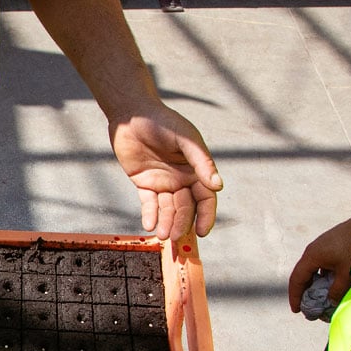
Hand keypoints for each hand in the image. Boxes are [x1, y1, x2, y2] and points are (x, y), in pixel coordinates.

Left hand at [107, 105, 221, 239]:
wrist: (132, 114)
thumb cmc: (163, 121)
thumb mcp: (186, 139)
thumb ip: (201, 162)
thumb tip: (218, 186)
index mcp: (196, 170)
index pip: (205, 198)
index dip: (205, 215)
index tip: (202, 231)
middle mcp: (182, 179)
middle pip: (186, 207)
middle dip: (182, 223)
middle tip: (175, 237)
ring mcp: (163, 182)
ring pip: (168, 208)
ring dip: (166, 222)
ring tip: (162, 235)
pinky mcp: (144, 182)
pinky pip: (149, 203)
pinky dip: (150, 214)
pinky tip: (149, 225)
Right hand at [286, 203, 350, 313]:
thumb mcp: (347, 272)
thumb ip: (337, 289)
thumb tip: (330, 300)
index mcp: (312, 256)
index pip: (296, 279)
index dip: (295, 296)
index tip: (296, 311)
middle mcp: (313, 250)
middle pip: (303, 274)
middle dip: (305, 292)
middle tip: (309, 308)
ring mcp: (322, 245)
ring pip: (314, 268)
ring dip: (316, 283)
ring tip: (322, 297)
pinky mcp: (333, 243)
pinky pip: (323, 262)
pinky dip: (324, 275)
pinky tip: (334, 282)